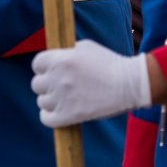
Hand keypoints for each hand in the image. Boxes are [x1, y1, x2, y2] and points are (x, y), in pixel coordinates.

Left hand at [31, 39, 151, 127]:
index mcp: (61, 59)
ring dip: (50, 100)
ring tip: (63, 99)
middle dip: (46, 84)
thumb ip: (66, 52)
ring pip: (42, 102)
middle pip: (36, 84)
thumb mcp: (85, 47)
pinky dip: (49, 116)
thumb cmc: (109, 63)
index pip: (37, 64)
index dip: (43, 67)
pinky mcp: (69, 116)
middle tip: (59, 86)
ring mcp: (62, 98)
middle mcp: (58, 78)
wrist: (129, 84)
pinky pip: (46, 119)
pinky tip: (58, 112)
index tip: (50, 71)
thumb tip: (53, 58)